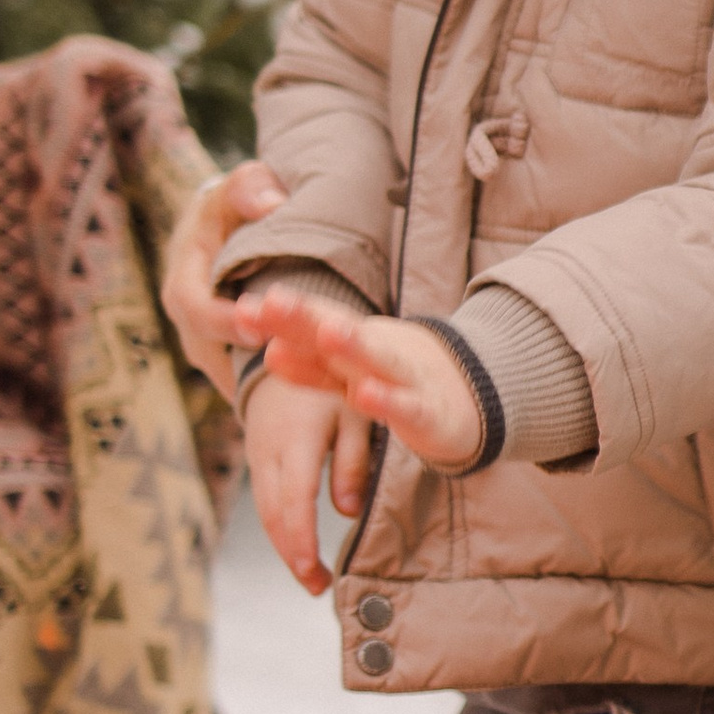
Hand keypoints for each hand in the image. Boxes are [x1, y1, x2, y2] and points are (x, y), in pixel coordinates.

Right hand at [161, 163, 290, 396]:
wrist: (231, 229)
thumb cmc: (238, 204)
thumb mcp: (241, 187)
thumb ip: (251, 188)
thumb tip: (271, 203)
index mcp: (183, 280)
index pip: (194, 308)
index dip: (223, 322)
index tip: (259, 329)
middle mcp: (190, 322)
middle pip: (212, 356)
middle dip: (252, 367)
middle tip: (297, 373)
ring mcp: (210, 346)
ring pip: (232, 377)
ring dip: (266, 388)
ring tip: (309, 398)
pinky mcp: (233, 360)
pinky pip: (250, 382)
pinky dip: (278, 389)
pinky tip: (316, 399)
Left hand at [226, 285, 485, 469]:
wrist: (469, 397)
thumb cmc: (396, 381)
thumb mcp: (350, 372)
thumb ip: (310, 364)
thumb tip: (268, 349)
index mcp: (352, 342)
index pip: (312, 323)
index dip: (281, 316)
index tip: (243, 309)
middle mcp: (374, 352)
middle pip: (337, 330)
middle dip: (306, 318)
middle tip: (274, 302)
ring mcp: (404, 378)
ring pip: (376, 359)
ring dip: (353, 345)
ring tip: (327, 334)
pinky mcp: (428, 412)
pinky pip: (407, 406)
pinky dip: (387, 400)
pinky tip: (365, 394)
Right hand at [243, 376, 371, 594]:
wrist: (285, 349)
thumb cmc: (330, 380)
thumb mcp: (353, 413)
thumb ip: (352, 461)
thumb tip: (347, 511)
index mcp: (294, 438)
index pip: (294, 501)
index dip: (301, 541)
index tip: (313, 573)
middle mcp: (268, 450)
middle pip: (273, 515)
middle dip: (292, 555)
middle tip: (317, 588)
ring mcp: (257, 454)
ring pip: (265, 511)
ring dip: (285, 547)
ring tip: (311, 577)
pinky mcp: (256, 457)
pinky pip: (264, 500)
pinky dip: (280, 528)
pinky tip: (298, 548)